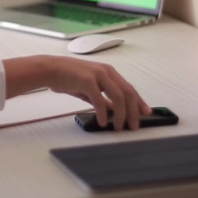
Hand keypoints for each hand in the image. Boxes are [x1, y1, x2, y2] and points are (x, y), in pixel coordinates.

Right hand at [3, 56, 151, 130]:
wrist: (50, 69)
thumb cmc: (69, 77)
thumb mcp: (90, 87)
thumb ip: (103, 97)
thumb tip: (113, 111)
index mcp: (109, 72)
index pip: (130, 88)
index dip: (139, 102)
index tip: (146, 113)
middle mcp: (106, 72)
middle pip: (128, 93)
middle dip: (133, 112)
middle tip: (133, 126)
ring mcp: (97, 75)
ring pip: (118, 97)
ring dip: (121, 115)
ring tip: (119, 127)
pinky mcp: (87, 81)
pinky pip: (100, 100)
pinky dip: (103, 113)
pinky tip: (103, 122)